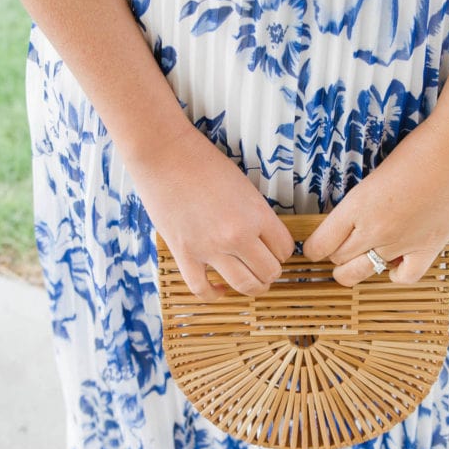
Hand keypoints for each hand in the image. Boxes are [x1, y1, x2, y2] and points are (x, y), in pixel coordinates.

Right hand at [128, 125, 294, 300]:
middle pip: (269, 272)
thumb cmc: (203, 162)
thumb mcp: (243, 186)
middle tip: (262, 266)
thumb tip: (262, 239)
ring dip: (251, 287)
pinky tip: (219, 288)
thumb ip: (255, 214)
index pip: (284, 249)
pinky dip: (214, 294)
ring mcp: (210, 247)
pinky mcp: (184, 253)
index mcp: (257, 214)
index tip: (272, 249)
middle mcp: (238, 235)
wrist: (164, 153)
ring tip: (248, 280)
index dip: (281, 251)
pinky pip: (202, 289)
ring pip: (245, 286)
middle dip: (270, 272)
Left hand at [302, 117, 448, 284]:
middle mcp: (374, 228)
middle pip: (339, 259)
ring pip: (362, 272)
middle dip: (335, 256)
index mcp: (356, 205)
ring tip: (358, 261)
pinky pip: (403, 277)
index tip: (316, 247)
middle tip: (339, 249)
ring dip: (355, 269)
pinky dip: (395, 273)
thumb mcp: (374, 176)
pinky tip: (395, 263)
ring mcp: (401, 242)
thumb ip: (362, 203)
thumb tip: (352, 222)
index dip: (314, 249)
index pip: (320, 244)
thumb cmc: (417, 151)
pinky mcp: (428, 248)